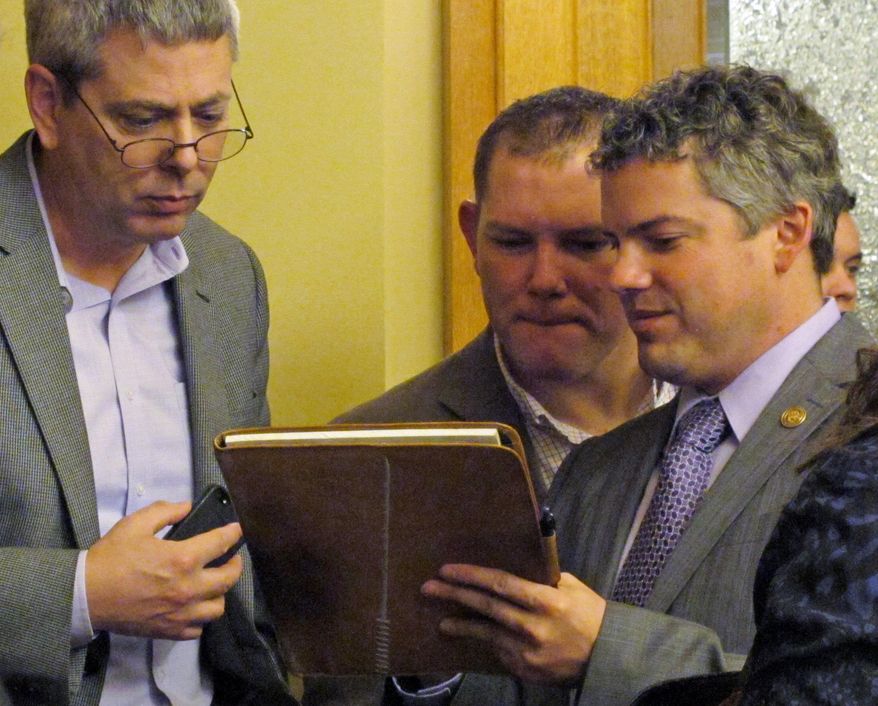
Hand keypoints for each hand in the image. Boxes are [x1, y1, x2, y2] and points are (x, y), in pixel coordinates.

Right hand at [86, 501, 243, 639]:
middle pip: (229, 578)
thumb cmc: (111, 558)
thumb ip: (165, 511)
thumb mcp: (135, 524)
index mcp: (183, 559)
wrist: (85, 595)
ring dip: (219, 593)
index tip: (237, 530)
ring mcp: (181, 613)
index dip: (233, 533)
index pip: (221, 543)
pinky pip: (198, 629)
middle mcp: (188, 588)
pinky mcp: (169, 631)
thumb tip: (186, 507)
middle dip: (235, 565)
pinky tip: (194, 606)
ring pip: (217, 607)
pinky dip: (201, 618)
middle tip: (230, 558)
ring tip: (212, 584)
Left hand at [421, 565, 605, 684]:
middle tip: (429, 588)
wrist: (607, 656)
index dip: (471, 576)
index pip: (500, 583)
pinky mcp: (525, 669)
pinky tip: (476, 637)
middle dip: (454, 596)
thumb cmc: (590, 615)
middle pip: (486, 607)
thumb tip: (515, 565)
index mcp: (546, 600)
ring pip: (486, 634)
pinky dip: (487, 642)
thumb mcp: (571, 587)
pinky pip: (499, 651)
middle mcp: (533, 625)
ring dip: (461, 626)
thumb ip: (542, 577)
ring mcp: (527, 651)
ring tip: (442, 621)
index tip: (447, 569)